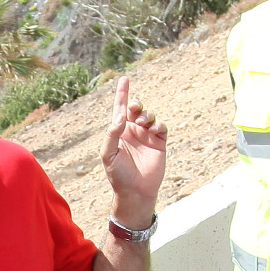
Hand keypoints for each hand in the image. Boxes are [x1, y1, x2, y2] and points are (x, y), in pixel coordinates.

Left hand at [101, 74, 167, 224]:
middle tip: (134, 109)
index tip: (124, 78)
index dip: (122, 94)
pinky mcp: (159, 143)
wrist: (135, 192)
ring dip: (146, 114)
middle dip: (135, 104)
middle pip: (135, 109)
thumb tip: (120, 117)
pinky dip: (158, 124)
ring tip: (143, 123)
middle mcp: (132, 132)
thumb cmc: (118, 175)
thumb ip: (112, 134)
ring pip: (149, 115)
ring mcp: (146, 136)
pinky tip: (153, 129)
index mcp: (119, 132)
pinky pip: (161, 126)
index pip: (120, 109)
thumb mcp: (108, 154)